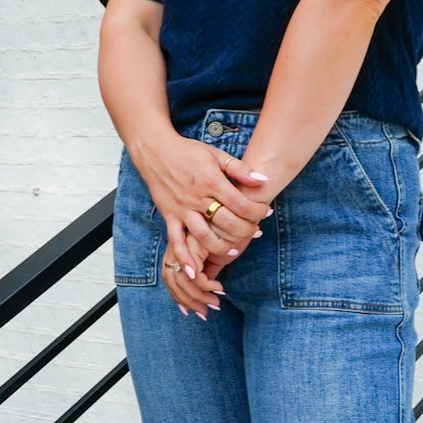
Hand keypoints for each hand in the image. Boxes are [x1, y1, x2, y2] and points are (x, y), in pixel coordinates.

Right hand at [136, 133, 272, 319]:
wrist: (155, 151)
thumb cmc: (188, 152)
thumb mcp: (216, 154)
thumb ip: (239, 168)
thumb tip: (263, 179)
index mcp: (210, 181)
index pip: (240, 203)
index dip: (257, 211)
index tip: (266, 212)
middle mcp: (196, 197)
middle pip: (226, 222)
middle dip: (245, 231)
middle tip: (256, 232)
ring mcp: (182, 210)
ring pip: (204, 236)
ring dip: (222, 247)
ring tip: (234, 250)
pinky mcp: (169, 217)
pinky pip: (176, 242)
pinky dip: (185, 259)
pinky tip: (195, 272)